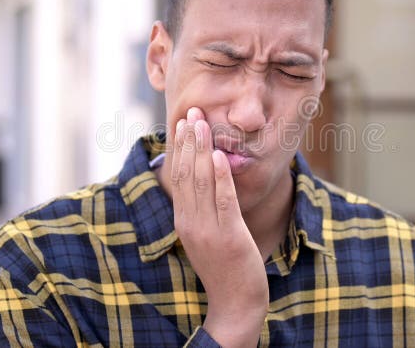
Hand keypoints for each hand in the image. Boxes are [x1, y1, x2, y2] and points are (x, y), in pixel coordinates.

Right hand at [171, 107, 268, 346]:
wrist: (235, 302)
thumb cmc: (225, 267)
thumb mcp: (207, 234)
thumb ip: (203, 209)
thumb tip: (204, 180)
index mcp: (184, 220)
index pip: (178, 176)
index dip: (180, 147)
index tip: (183, 122)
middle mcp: (191, 222)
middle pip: (186, 173)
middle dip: (189, 140)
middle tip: (192, 111)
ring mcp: (208, 229)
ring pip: (201, 182)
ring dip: (202, 149)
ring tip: (203, 123)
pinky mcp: (229, 236)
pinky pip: (223, 201)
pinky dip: (220, 177)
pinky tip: (219, 156)